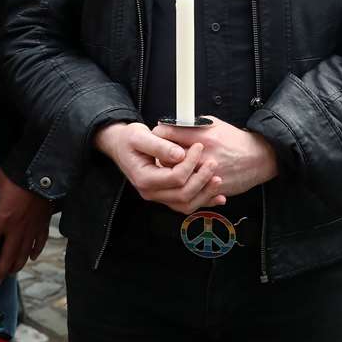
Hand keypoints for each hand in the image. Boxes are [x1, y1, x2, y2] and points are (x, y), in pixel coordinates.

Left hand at [0, 169, 52, 282]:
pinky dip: (36, 251)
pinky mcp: (44, 223)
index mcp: (3, 218)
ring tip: (11, 273)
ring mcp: (32, 227)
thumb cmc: (19, 174)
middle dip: (0, 272)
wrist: (45, 172)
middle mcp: (17, 227)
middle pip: (7, 256)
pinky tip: (32, 257)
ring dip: (17, 265)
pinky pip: (40, 241)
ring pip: (24, 253)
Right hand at [95, 121, 224, 213]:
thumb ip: (159, 145)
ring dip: (205, 194)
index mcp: (145, 178)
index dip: (191, 163)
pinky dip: (203, 201)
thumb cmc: (130, 139)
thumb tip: (180, 155)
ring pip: (186, 204)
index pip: (175, 178)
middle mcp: (151, 192)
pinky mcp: (166, 195)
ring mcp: (159, 196)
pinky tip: (218, 197)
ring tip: (218, 180)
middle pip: (182, 195)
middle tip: (213, 163)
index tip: (199, 146)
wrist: (122, 146)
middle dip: (201, 180)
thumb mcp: (140, 136)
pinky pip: (186, 204)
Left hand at [153, 117, 278, 198]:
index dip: (158, 135)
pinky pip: (190, 190)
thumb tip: (172, 125)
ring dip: (171, 172)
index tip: (156, 136)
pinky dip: (184, 185)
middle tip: (161, 153)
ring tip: (173, 167)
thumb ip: (193, 125)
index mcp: (203, 136)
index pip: (168, 134)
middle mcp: (204, 155)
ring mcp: (207, 173)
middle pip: (168, 158)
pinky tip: (186, 179)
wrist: (258, 158)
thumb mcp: (214, 124)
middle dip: (161, 155)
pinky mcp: (211, 187)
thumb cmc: (235, 140)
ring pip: (177, 176)